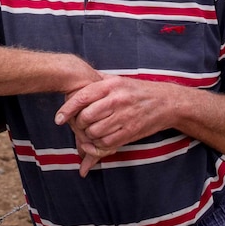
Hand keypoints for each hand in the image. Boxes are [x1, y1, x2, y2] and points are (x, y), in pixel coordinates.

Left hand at [55, 75, 172, 176]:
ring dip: (89, 136)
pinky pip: (106, 143)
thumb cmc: (137, 91)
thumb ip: (97, 82)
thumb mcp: (118, 80)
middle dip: (79, 124)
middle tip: (80, 125)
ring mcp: (124, 116)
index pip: (82, 97)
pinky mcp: (131, 131)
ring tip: (91, 132)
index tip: (58, 119)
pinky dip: (99, 145)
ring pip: (94, 132)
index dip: (66, 110)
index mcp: (111, 85)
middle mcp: (117, 100)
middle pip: (86, 117)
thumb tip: (74, 86)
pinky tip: (101, 139)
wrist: (166, 102)